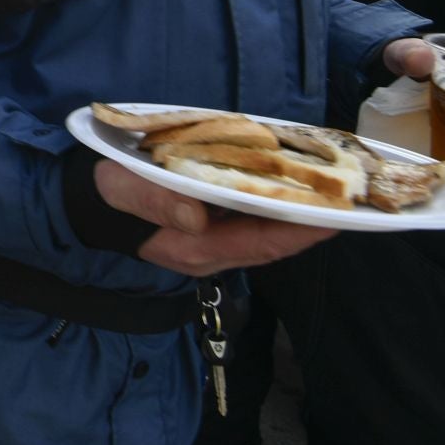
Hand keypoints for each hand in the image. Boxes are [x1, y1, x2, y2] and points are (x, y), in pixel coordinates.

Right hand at [94, 160, 337, 276]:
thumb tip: (197, 216)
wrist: (93, 205)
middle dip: (311, 226)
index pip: (259, 243)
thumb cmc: (109, 194)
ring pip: (267, 238)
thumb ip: (154, 201)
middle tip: (351, 202)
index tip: (335, 216)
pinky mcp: (212, 235)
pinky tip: (294, 193)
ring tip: (333, 197)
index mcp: (192, 247)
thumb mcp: (122, 190)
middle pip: (273, 244)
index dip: (299, 231)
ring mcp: (213, 248)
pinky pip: (255, 229)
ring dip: (299, 219)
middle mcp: (210, 254)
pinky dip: (278, 213)